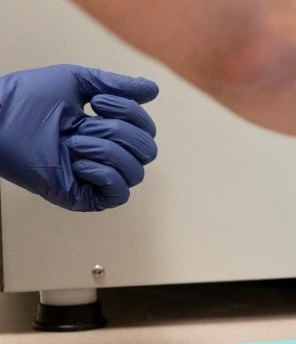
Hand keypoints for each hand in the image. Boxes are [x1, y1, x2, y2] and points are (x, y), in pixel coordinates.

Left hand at [0, 64, 158, 210]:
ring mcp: (96, 177)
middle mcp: (107, 156)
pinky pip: (119, 194)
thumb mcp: (78, 82)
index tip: (97, 102)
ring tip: (74, 143)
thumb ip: (118, 84)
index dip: (131, 112)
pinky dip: (106, 175)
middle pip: (148, 150)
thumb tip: (154, 90)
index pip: (146, 130)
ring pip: (136, 172)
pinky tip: (79, 162)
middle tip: (83, 125)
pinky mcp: (84, 197)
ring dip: (107, 151)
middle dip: (117, 132)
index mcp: (108, 131)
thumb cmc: (28, 98)